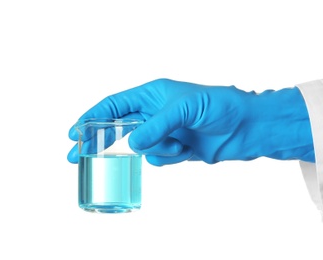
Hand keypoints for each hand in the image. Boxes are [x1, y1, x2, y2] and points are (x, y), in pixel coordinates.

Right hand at [67, 78, 314, 165]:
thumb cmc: (221, 107)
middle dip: (98, 141)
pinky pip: (158, 160)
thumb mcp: (186, 109)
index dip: (92, 117)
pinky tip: (186, 152)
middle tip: (75, 155)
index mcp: (153, 95)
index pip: (115, 105)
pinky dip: (169, 159)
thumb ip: (157, 126)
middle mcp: (156, 113)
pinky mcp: (176, 150)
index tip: (74, 132)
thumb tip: (132, 144)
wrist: (247, 128)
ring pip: (141, 148)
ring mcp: (165, 133)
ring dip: (156, 151)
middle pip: (117, 128)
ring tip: (180, 146)